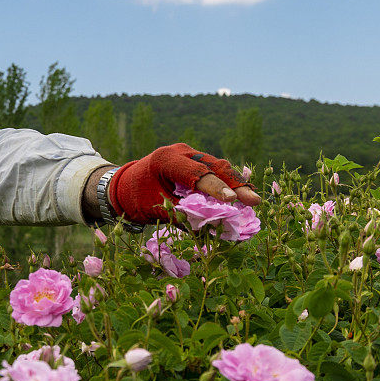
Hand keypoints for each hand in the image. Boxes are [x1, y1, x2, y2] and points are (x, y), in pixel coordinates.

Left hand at [106, 144, 259, 225]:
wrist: (124, 185)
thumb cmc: (136, 198)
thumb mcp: (155, 209)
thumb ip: (183, 216)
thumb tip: (212, 228)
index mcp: (166, 159)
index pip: (196, 173)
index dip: (216, 187)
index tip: (232, 201)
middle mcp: (182, 152)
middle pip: (215, 166)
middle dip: (236, 185)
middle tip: (255, 201)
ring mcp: (191, 154)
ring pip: (219, 167)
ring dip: (236, 185)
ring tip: (253, 200)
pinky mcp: (196, 161)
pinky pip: (215, 171)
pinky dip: (228, 184)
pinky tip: (242, 196)